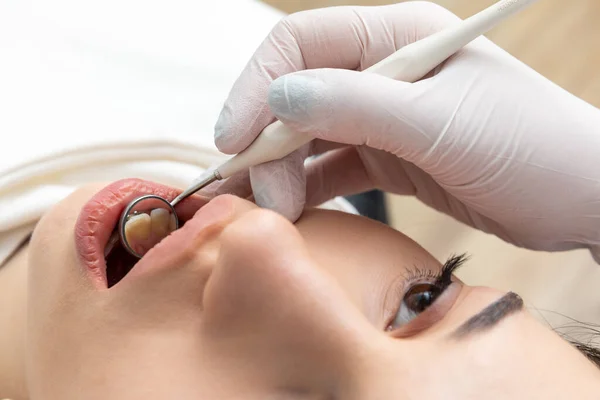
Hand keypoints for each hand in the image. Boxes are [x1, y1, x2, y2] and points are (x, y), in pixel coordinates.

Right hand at [211, 2, 599, 261]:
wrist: (579, 196)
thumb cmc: (530, 147)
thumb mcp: (440, 123)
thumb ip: (355, 105)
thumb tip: (279, 98)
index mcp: (395, 39)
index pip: (300, 46)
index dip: (257, 88)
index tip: (234, 140)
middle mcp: (382, 72)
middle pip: (295, 95)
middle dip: (266, 143)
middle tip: (260, 195)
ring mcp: (382, 116)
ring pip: (308, 135)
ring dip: (281, 170)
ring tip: (272, 210)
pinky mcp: (387, 155)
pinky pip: (331, 167)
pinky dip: (307, 187)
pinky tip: (293, 208)